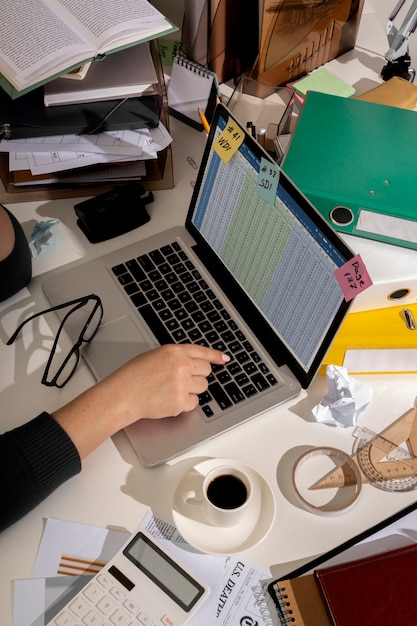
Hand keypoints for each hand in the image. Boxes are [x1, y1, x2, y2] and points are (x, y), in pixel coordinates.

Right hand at [53, 344, 229, 458]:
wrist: (123, 394)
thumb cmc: (133, 375)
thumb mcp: (155, 355)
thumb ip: (176, 356)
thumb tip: (193, 362)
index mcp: (175, 351)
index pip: (202, 352)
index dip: (215, 356)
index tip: (224, 359)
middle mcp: (182, 366)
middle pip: (205, 371)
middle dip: (197, 376)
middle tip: (182, 380)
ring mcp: (182, 384)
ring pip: (202, 387)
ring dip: (192, 389)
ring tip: (172, 390)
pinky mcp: (181, 402)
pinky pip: (194, 403)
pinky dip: (185, 403)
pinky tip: (170, 399)